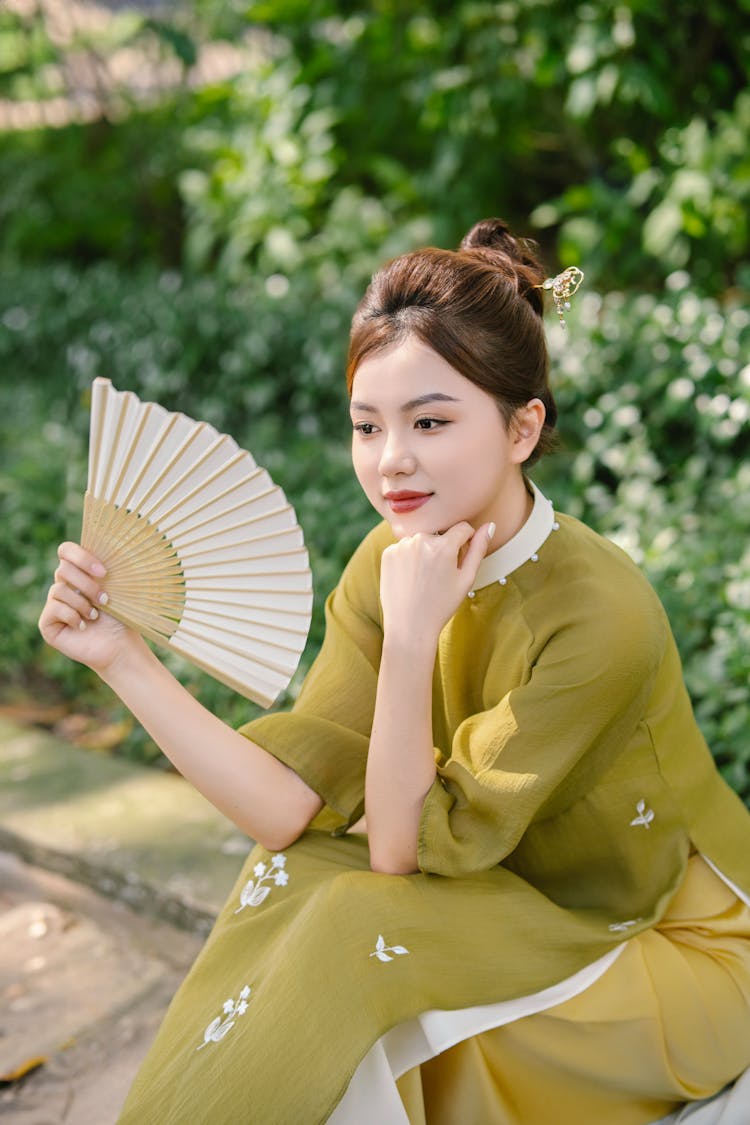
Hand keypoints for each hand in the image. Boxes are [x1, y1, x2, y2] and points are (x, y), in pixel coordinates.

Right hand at [38, 542, 139, 674]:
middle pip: (63, 569)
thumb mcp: (120, 588)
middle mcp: (63, 586)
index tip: (103, 571)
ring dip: (82, 604)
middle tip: (105, 600)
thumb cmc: (123, 617)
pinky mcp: (47, 623)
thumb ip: (112, 565)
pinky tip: (83, 627)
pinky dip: (73, 617)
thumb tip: (120, 539)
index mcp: (79, 573)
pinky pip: (53, 609)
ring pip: (58, 590)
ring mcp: (53, 605)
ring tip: (95, 616)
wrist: (120, 646)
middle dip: (87, 585)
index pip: (66, 551)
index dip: (81, 556)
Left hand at [379, 521, 492, 648]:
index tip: (461, 558)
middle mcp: (420, 540)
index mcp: (443, 546)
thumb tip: (490, 525)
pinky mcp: (388, 553)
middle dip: (444, 547)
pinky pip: (405, 547)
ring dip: (425, 551)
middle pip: (441, 533)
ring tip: (424, 578)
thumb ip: (479, 549)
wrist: (409, 626)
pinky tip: (410, 578)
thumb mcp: (466, 579)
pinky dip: (409, 558)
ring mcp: (401, 546)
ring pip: (422, 540)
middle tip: (440, 574)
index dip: (466, 541)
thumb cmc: (441, 605)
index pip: (462, 527)